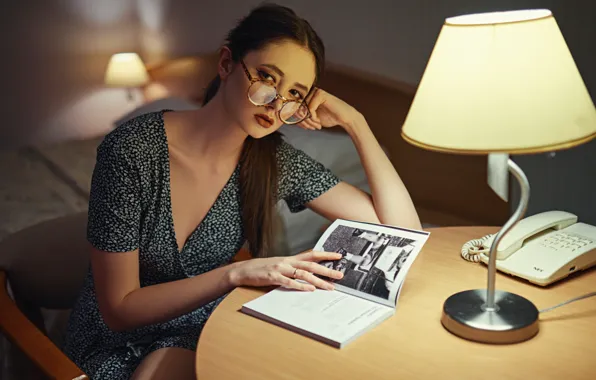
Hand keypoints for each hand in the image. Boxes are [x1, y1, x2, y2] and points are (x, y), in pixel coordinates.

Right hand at [228, 250, 344, 290]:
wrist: (243, 270)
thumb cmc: (262, 269)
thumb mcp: (280, 266)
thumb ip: (292, 269)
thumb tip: (308, 276)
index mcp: (290, 259)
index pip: (311, 254)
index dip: (325, 254)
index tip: (338, 256)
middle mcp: (287, 262)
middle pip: (311, 265)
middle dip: (327, 270)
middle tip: (340, 275)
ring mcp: (280, 269)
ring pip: (303, 273)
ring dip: (318, 280)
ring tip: (329, 286)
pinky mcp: (273, 278)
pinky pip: (289, 282)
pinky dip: (300, 286)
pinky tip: (310, 289)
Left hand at [297, 88, 359, 130]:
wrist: (344, 118)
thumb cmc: (329, 117)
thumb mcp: (310, 118)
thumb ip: (300, 116)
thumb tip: (286, 117)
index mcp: (306, 96)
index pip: (293, 107)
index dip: (297, 119)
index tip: (306, 127)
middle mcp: (309, 92)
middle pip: (296, 108)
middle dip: (302, 121)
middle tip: (311, 127)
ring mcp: (314, 91)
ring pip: (302, 109)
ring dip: (308, 121)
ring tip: (316, 125)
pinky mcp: (320, 94)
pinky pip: (310, 108)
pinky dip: (313, 118)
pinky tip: (318, 122)